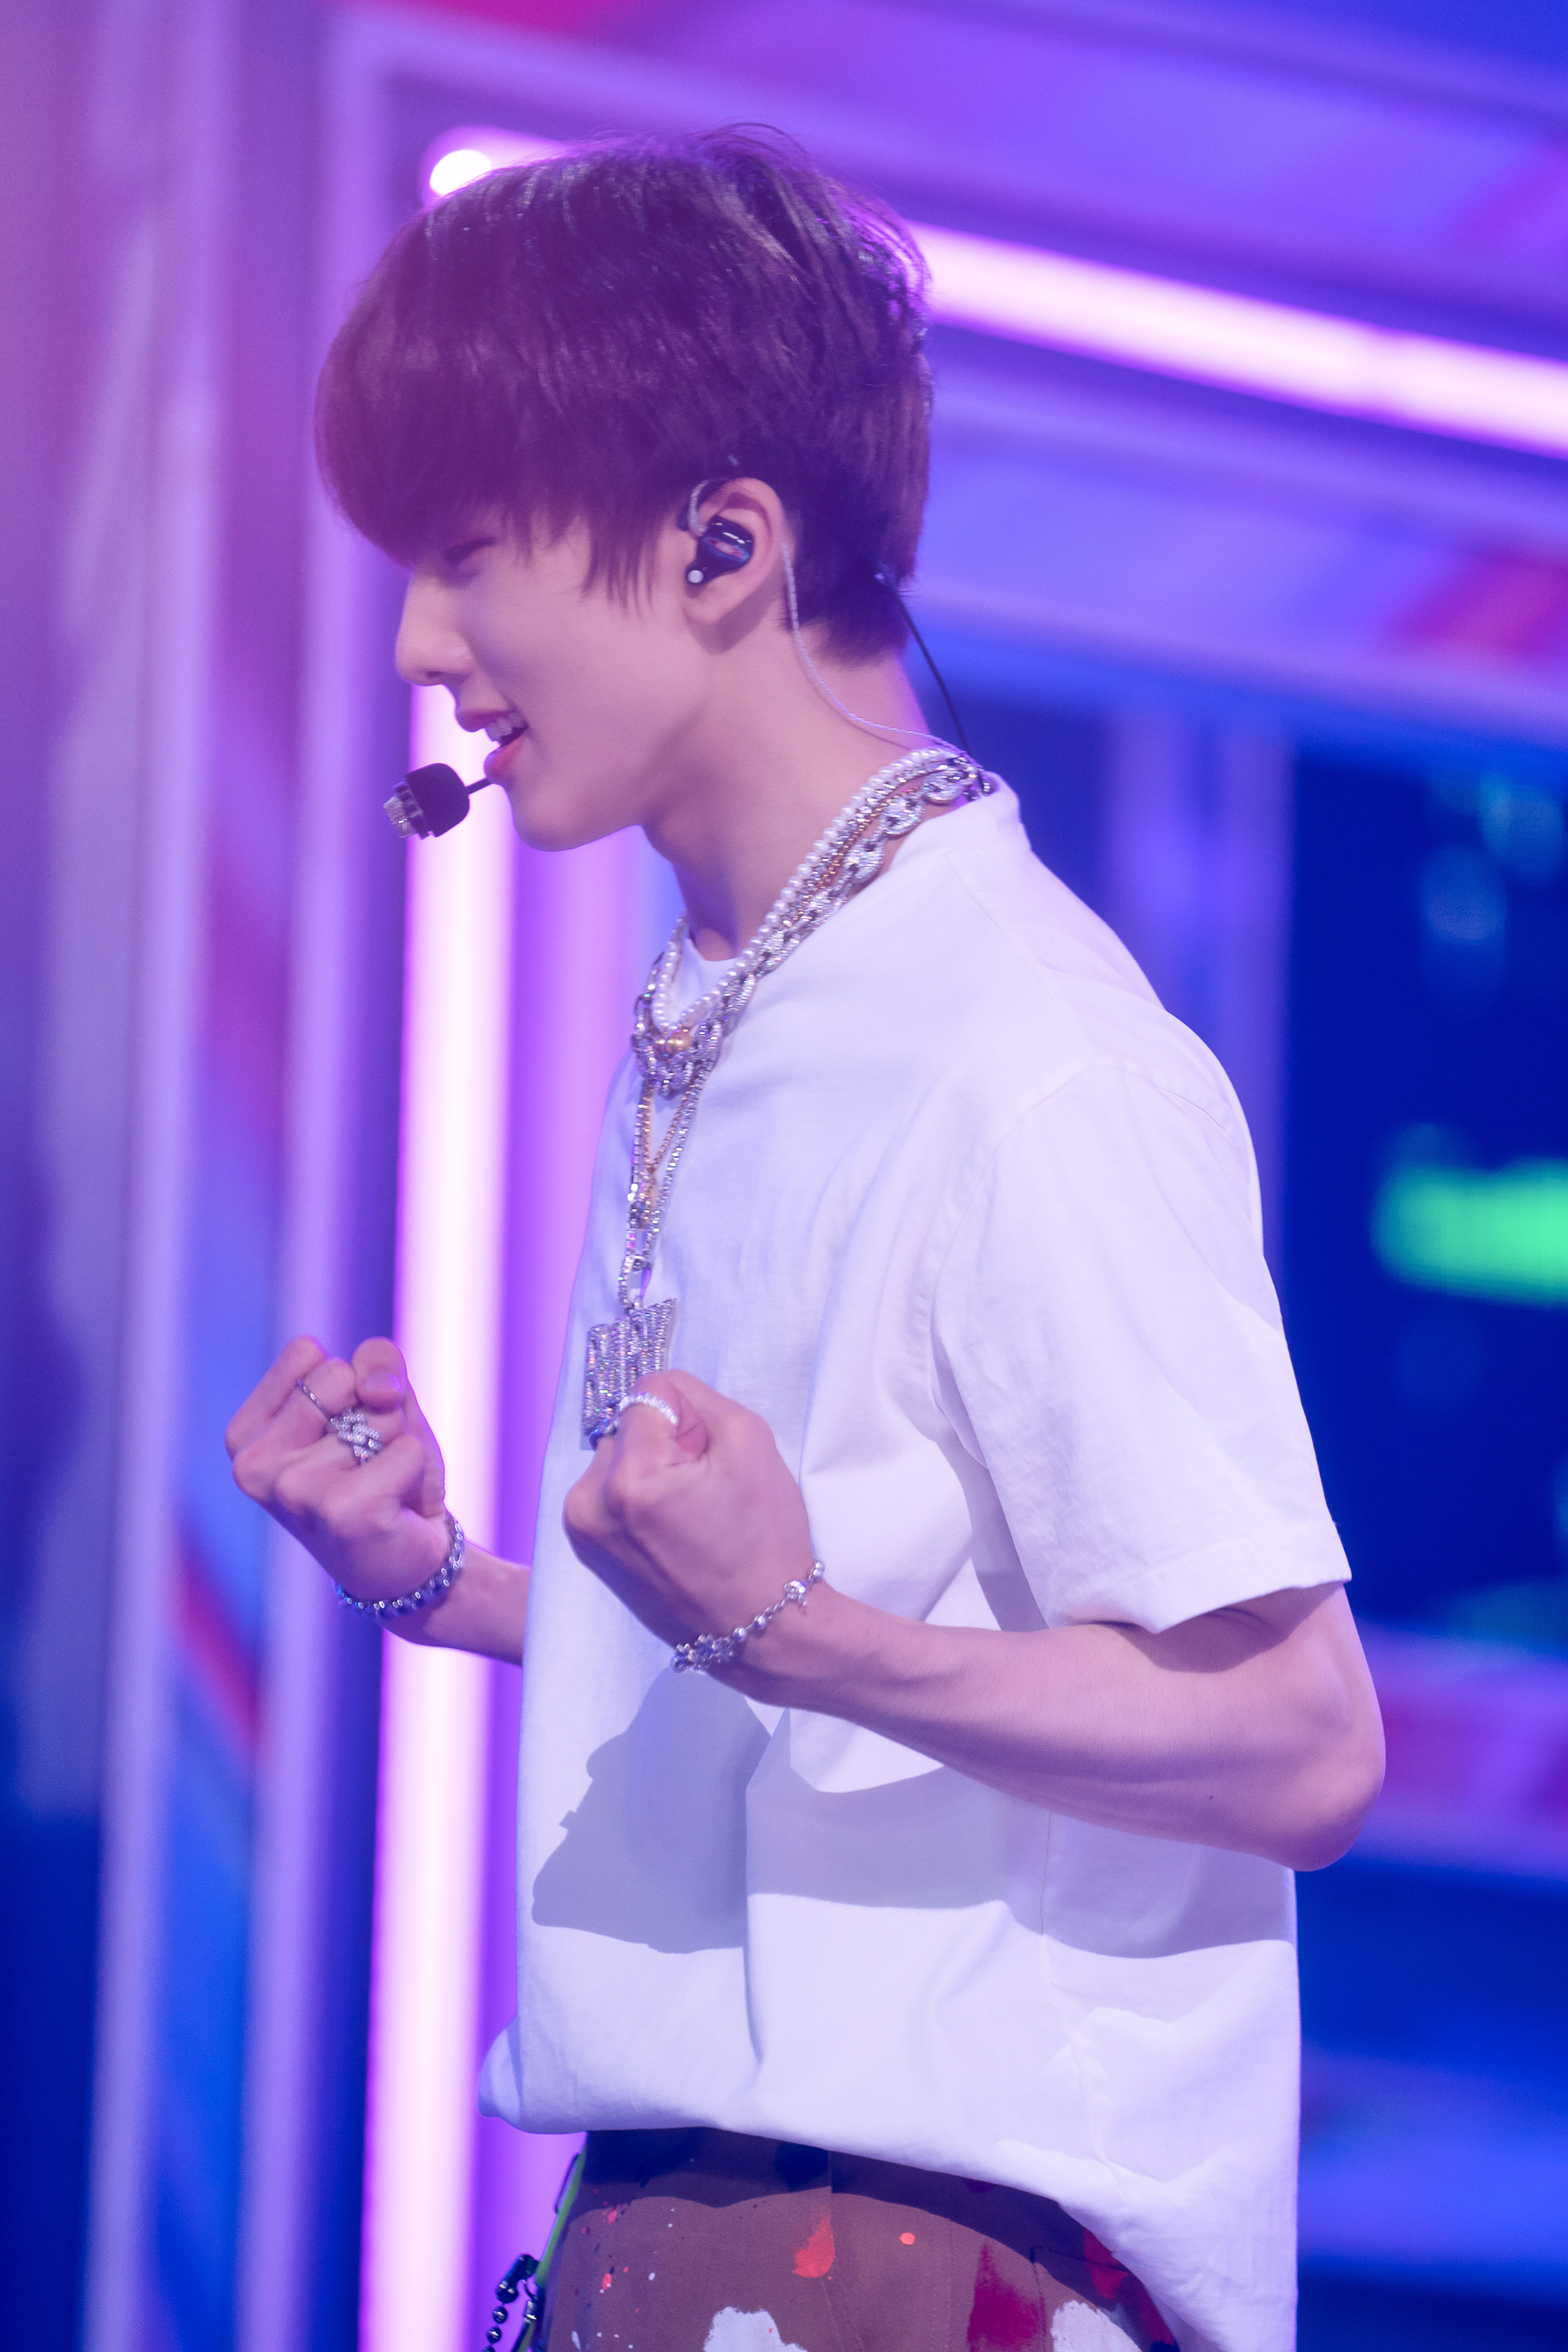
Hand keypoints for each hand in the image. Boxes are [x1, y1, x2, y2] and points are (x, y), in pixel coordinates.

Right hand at [226, 1334, 450, 1605]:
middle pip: (340, 1374)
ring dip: (399, 1444)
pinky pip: (408, 1448)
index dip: (346, 1382)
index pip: (306, 1352)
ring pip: (379, 1414)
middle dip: (375, 1410)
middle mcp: (254, 1464)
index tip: (346, 1431)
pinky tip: (396, 1508)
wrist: (410, 1565)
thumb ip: (376, 1365)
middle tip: (371, 1463)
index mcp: (246, 1435)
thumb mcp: (381, 1403)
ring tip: (383, 1489)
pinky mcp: (341, 1512)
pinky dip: (418, 1470)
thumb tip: (375, 1388)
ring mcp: (292, 1490)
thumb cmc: (386, 1476)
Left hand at [563, 1371, 814, 1652]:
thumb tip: (658, 1393)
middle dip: (665, 1443)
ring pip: (617, 1457)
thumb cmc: (763, 1539)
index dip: (690, 1416)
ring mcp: (582, 1532)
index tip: (710, 1457)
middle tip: (704, 1490)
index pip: (649, 1392)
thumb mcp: (750, 1441)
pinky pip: (609, 1492)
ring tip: (688, 1515)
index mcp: (630, 1479)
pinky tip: (670, 1529)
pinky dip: (637, 1497)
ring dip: (648, 1469)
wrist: (759, 1626)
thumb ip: (697, 1397)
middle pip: (628, 1426)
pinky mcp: (586, 1549)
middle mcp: (590, 1505)